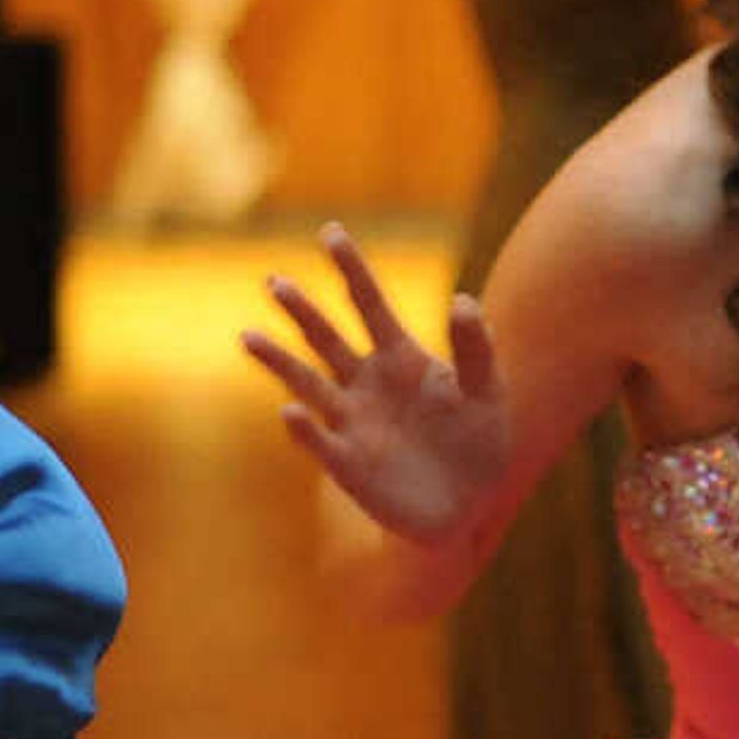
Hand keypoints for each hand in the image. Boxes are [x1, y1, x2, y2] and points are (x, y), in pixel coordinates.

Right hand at [241, 225, 506, 541]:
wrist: (470, 507)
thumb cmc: (480, 441)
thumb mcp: (489, 391)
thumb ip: (476, 348)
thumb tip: (463, 298)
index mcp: (402, 358)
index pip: (370, 305)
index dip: (351, 269)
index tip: (331, 232)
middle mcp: (368, 383)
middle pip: (328, 339)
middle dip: (302, 311)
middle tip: (275, 281)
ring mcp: (353, 423)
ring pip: (308, 385)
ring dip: (280, 362)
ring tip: (249, 336)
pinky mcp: (348, 465)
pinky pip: (321, 443)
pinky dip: (304, 428)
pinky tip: (290, 411)